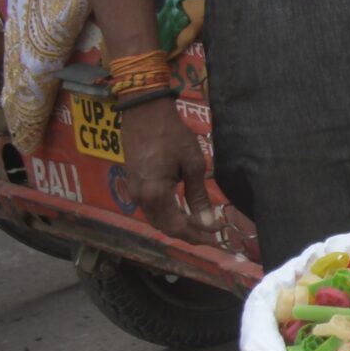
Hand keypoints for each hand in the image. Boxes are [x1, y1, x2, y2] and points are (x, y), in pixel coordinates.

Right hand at [124, 97, 225, 245]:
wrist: (144, 113)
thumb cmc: (172, 135)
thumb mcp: (193, 165)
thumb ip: (198, 196)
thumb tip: (208, 222)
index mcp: (155, 194)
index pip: (176, 227)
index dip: (197, 235)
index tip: (216, 236)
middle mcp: (140, 198)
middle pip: (165, 227)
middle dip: (188, 234)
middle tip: (210, 235)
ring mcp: (134, 191)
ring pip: (156, 219)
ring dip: (177, 226)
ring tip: (200, 226)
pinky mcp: (133, 184)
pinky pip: (151, 209)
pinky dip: (167, 215)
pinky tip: (182, 212)